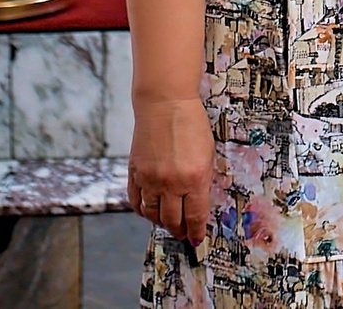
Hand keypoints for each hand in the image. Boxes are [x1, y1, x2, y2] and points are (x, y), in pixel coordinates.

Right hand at [129, 95, 214, 242]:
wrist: (165, 103)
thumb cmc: (191, 125)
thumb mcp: (208, 154)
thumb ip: (202, 181)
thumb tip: (198, 205)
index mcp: (195, 178)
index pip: (194, 217)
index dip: (195, 232)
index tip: (196, 239)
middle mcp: (171, 183)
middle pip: (172, 221)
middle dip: (178, 231)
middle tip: (182, 233)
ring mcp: (150, 179)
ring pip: (152, 215)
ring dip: (160, 222)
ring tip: (167, 221)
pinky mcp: (135, 173)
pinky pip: (136, 202)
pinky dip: (143, 210)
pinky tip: (150, 210)